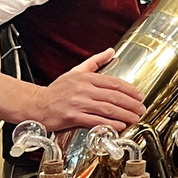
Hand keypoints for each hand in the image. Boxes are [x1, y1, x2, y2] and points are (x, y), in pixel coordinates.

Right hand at [30, 50, 144, 132]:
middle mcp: (83, 89)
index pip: (114, 83)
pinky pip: (96, 121)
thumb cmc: (56, 90)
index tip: (140, 96)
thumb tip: (111, 51)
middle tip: (142, 109)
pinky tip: (119, 126)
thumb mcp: (76, 71)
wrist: (36, 105)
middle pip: (114, 97)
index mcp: (86, 78)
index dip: (130, 90)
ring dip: (125, 115)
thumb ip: (95, 62)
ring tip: (135, 118)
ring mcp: (78, 103)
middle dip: (131, 104)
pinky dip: (110, 124)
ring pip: (108, 109)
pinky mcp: (73, 117)